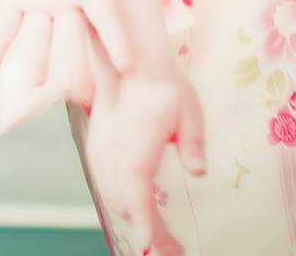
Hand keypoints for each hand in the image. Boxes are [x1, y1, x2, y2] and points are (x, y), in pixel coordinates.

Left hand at [0, 0, 132, 111]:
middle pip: (74, 41)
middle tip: (84, 97)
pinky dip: (2, 39)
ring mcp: (40, 3)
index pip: (106, 18)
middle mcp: (68, 2)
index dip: (118, 41)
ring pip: (41, 40)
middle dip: (79, 68)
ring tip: (33, 93)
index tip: (130, 67)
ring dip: (38, 64)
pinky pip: (8, 24)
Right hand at [83, 68, 206, 255]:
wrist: (128, 59)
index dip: (150, 233)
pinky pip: (105, 187)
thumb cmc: (163, 85)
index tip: (162, 252)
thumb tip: (199, 171)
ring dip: (135, 221)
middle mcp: (112, 158)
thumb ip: (193, 143)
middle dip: (148, 235)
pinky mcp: (96, 149)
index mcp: (134, 153)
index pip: (140, 204)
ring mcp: (100, 154)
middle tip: (173, 252)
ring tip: (160, 239)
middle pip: (126, 209)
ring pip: (113, 201)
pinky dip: (122, 205)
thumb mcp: (188, 110)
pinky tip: (139, 211)